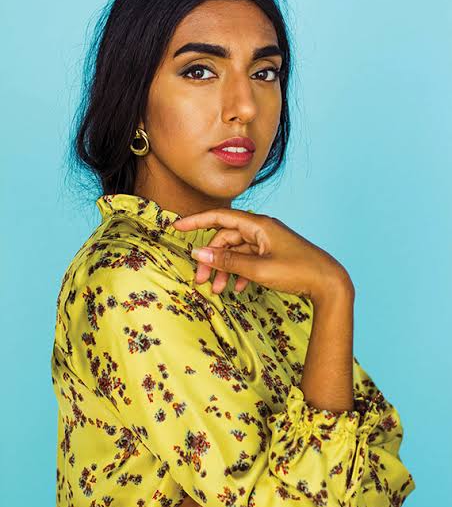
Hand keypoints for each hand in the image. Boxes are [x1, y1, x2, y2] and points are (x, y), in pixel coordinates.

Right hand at [172, 208, 352, 306]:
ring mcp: (268, 241)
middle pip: (226, 238)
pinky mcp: (273, 254)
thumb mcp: (258, 270)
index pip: (220, 217)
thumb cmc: (297, 272)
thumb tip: (198, 254)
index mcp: (258, 225)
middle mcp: (262, 229)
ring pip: (236, 251)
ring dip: (224, 268)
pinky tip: (237, 288)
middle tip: (201, 281)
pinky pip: (249, 258)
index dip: (196, 222)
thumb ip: (227, 262)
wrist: (329, 283)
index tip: (177, 228)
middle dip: (211, 258)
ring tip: (218, 289)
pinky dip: (239, 271)